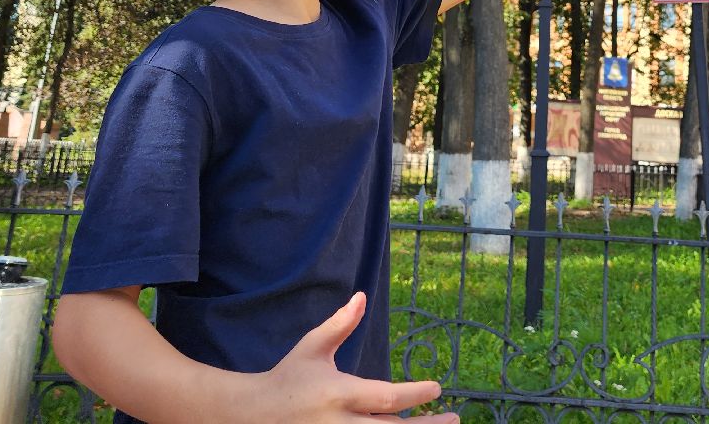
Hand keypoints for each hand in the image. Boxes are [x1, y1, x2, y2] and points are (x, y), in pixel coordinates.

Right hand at [260, 293, 457, 422]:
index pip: (385, 398)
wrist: (253, 415)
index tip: (437, 388)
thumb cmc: (288, 377)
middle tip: (455, 417)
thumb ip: (339, 325)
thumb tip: (362, 297)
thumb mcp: (312, 348)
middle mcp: (340, 423)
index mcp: (338, 394)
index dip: (414, 395)